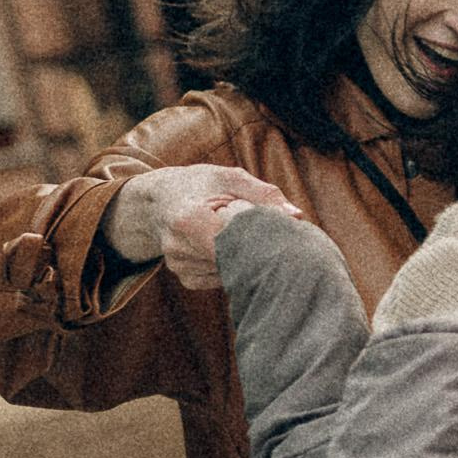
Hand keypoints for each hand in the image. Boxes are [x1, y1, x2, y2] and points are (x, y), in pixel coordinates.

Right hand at [108, 164, 298, 290]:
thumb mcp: (230, 178)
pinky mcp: (185, 278)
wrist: (161, 199)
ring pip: (230, 272)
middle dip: (256, 250)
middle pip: (234, 259)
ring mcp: (179, 265)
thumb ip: (264, 195)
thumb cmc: (201, 184)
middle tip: (269, 236)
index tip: (279, 233)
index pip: (236, 241)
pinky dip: (230, 266)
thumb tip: (296, 216)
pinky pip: (221, 279)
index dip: (262, 239)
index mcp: (189, 218)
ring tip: (240, 235)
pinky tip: (226, 248)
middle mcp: (178, 247)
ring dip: (243, 258)